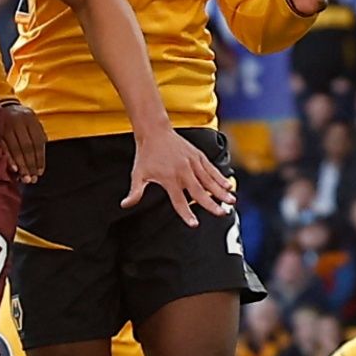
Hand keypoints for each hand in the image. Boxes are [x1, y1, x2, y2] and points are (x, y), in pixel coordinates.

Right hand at [0, 99, 48, 182]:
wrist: (0, 104)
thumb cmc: (19, 118)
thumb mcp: (31, 123)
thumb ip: (37, 137)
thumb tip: (39, 161)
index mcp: (30, 119)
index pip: (38, 142)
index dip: (39, 158)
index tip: (40, 172)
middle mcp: (19, 121)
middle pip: (27, 147)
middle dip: (30, 164)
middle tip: (32, 179)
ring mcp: (6, 125)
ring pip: (15, 148)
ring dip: (21, 165)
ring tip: (25, 178)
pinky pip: (3, 147)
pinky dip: (9, 158)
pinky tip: (13, 168)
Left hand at [118, 129, 233, 227]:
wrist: (155, 131)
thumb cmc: (146, 155)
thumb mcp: (138, 174)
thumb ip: (135, 192)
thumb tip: (125, 205)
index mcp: (169, 179)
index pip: (179, 200)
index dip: (186, 213)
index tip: (194, 224)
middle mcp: (183, 172)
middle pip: (199, 192)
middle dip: (211, 204)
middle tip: (222, 213)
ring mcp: (193, 163)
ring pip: (209, 180)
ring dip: (221, 192)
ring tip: (231, 201)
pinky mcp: (198, 156)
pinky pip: (211, 169)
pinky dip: (220, 177)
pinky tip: (228, 185)